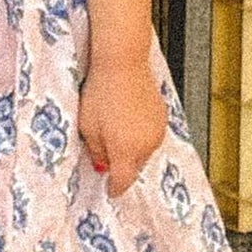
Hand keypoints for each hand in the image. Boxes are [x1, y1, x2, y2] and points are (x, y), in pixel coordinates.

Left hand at [78, 59, 167, 197]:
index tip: (108, 188)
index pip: (123, 182)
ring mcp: (157, 130)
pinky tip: (126, 119)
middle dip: (121, 165)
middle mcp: (146, 145)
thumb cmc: (102, 92)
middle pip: (134, 167)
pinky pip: (150, 135)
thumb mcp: (88, 126)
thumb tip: (101, 165)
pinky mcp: (162, 116)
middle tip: (105, 152)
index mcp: (126, 152)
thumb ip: (96, 151)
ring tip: (115, 130)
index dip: (113, 188)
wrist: (123, 63)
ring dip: (131, 149)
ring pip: (144, 152)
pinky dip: (140, 134)